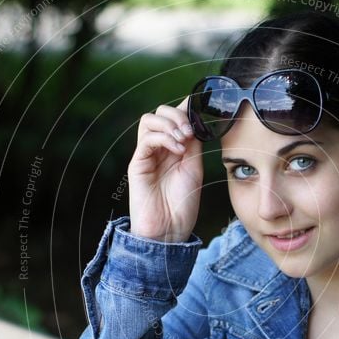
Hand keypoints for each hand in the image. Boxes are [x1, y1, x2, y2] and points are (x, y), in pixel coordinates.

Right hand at [127, 96, 202, 241]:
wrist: (170, 230)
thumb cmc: (182, 203)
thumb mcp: (194, 167)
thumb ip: (193, 144)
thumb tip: (195, 119)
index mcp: (173, 148)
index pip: (174, 117)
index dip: (186, 108)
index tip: (201, 109)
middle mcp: (158, 148)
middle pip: (160, 113)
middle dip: (178, 115)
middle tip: (191, 131)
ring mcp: (146, 155)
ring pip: (149, 120)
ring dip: (170, 124)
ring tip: (184, 139)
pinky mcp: (137, 164)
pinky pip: (146, 138)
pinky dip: (164, 138)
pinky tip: (178, 150)